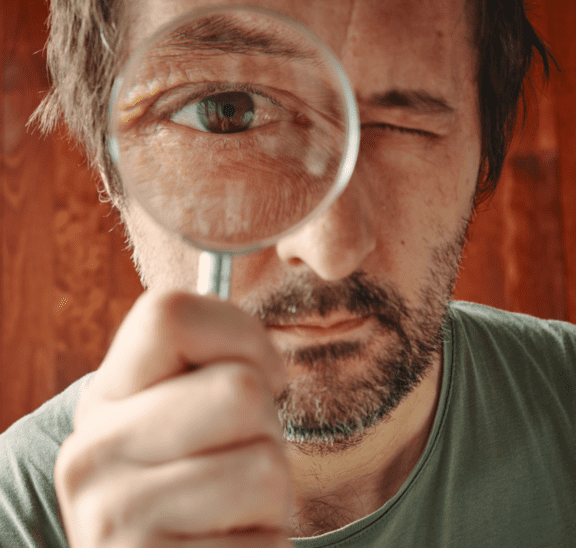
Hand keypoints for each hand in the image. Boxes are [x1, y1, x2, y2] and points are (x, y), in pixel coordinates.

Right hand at [55, 290, 292, 546]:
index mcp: (108, 395)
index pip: (170, 313)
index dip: (244, 335)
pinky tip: (228, 545)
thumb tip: (289, 270)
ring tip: (234, 508)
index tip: (268, 375)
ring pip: (265, 466)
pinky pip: (265, 541)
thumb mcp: (186, 414)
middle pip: (241, 390)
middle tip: (240, 455)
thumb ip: (213, 362)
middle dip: (267, 427)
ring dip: (271, 493)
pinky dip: (264, 543)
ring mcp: (114, 520)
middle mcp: (93, 450)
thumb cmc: (196, 479)